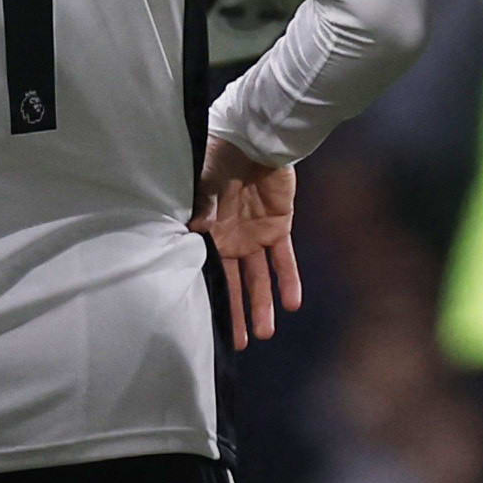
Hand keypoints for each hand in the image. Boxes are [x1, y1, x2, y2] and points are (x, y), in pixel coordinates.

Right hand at [194, 139, 301, 351]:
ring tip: (266, 332)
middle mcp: (230, 241)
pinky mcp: (279, 227)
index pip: (210, 274)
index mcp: (208, 235)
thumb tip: (190, 231)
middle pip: (235, 284)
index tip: (208, 327)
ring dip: (264, 304)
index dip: (212, 299)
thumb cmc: (219, 159)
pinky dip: (289, 280)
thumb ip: (201, 211)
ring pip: (260, 278)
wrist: (253, 138)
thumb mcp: (204, 186)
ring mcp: (255, 236)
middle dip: (238, 314)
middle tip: (242, 344)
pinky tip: (292, 304)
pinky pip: (285, 259)